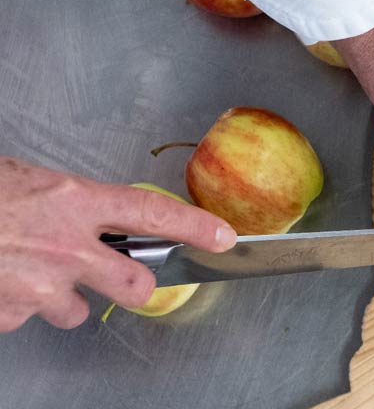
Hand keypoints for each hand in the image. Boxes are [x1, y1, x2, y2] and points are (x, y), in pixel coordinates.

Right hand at [0, 157, 235, 330]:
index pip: (153, 212)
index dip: (194, 227)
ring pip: (75, 311)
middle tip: (123, 279)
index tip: (224, 239)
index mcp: (74, 199)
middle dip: (135, 287)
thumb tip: (91, 217)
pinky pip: (24, 318)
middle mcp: (66, 246)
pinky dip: (13, 305)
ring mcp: (39, 284)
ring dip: (59, 298)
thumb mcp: (31, 181)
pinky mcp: (10, 312)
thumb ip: (69, 203)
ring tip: (25, 270)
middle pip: (134, 285)